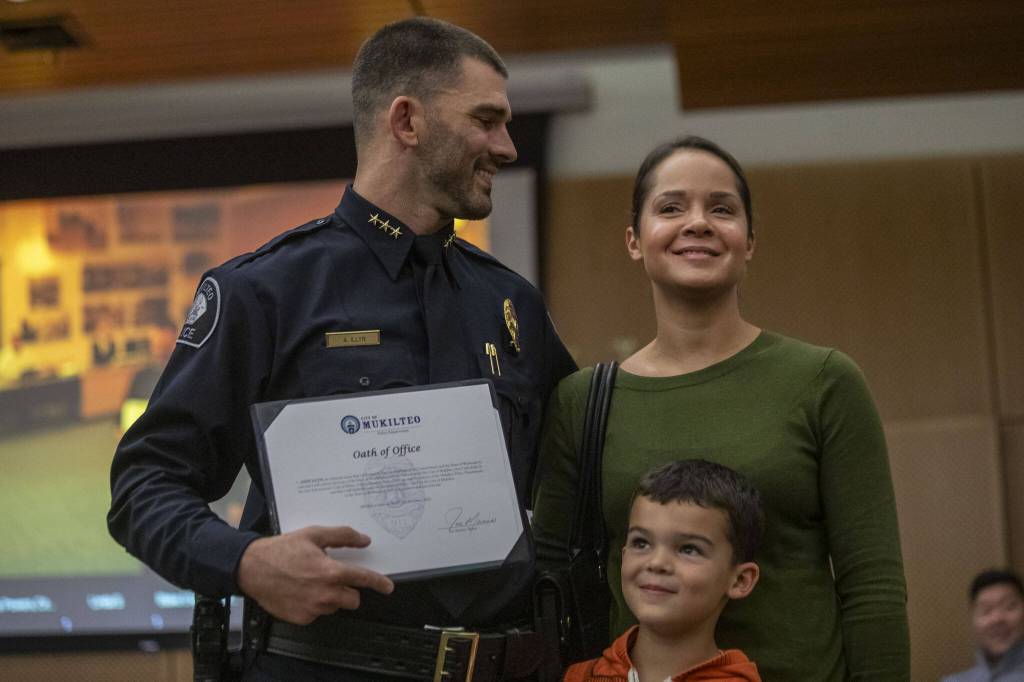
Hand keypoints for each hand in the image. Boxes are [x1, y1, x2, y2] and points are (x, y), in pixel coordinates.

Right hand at [237, 525, 393, 624]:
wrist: (252, 568)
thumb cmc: (282, 550)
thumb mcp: (314, 535)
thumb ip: (342, 536)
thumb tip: (364, 539)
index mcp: (331, 572)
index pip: (363, 579)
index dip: (379, 583)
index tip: (388, 587)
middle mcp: (325, 594)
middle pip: (353, 600)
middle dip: (349, 590)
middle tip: (335, 579)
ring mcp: (313, 609)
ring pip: (335, 606)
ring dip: (331, 597)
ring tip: (312, 583)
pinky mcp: (302, 618)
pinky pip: (318, 613)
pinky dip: (314, 605)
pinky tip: (301, 592)